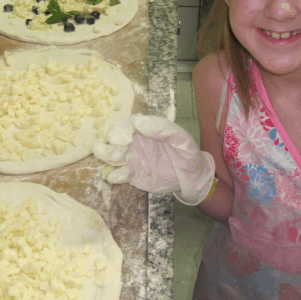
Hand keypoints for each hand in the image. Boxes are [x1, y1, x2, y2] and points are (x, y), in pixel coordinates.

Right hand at [93, 114, 214, 204]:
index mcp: (147, 129)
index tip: (121, 137)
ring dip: (108, 156)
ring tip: (112, 159)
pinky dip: (116, 175)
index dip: (122, 129)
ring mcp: (133, 158)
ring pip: (114, 155)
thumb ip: (163, 129)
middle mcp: (136, 141)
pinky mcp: (133, 174)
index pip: (129, 124)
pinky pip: (121, 174)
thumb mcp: (181, 139)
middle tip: (116, 152)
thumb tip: (139, 121)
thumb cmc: (187, 154)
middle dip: (113, 144)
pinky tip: (115, 177)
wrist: (192, 178)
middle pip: (117, 139)